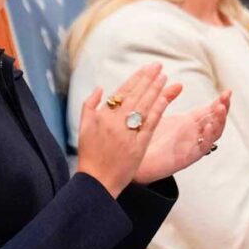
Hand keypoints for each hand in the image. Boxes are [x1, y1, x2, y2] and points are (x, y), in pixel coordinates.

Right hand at [75, 64, 173, 197]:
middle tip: (159, 66)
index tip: (146, 68)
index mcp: (102, 116)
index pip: (122, 92)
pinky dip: (157, 110)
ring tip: (164, 78)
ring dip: (155, 90)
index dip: (136, 79)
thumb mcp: (84, 127)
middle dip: (148, 79)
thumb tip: (100, 88)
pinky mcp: (138, 146)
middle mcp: (115, 122)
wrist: (97, 181)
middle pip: (135, 96)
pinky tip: (165, 99)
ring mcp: (127, 133)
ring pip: (144, 107)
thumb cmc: (90, 154)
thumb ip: (89, 105)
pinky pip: (150, 124)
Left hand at [135, 90, 231, 183]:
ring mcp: (192, 145)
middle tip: (226, 97)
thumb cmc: (146, 137)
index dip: (220, 101)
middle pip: (216, 120)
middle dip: (223, 108)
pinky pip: (202, 148)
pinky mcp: (187, 157)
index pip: (210, 110)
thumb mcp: (157, 112)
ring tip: (220, 108)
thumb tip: (178, 84)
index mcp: (189, 122)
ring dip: (219, 121)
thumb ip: (167, 97)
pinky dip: (208, 138)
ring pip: (214, 134)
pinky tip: (208, 127)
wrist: (134, 159)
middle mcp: (193, 133)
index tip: (227, 91)